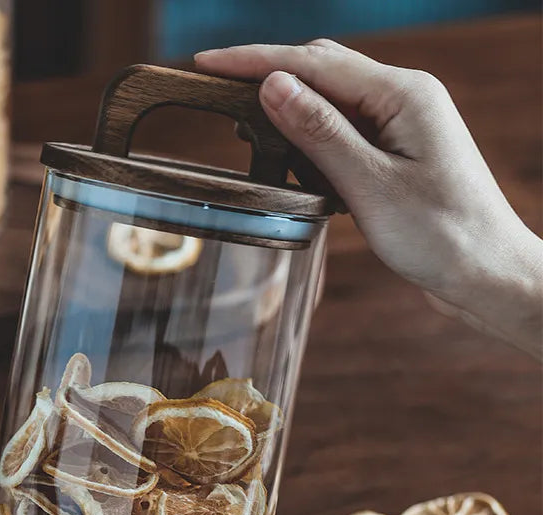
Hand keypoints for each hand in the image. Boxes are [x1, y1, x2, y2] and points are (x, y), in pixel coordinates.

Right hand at [196, 41, 541, 357]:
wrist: (485, 274)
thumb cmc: (441, 234)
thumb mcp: (371, 185)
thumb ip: (320, 133)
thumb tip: (273, 85)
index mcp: (403, 94)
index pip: (314, 62)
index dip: (256, 60)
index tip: (208, 64)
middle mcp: (402, 99)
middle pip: (321, 71)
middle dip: (267, 77)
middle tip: (216, 92)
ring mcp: (400, 126)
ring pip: (329, 103)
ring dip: (286, 111)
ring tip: (243, 127)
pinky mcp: (394, 153)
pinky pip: (341, 133)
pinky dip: (308, 141)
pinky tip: (288, 158)